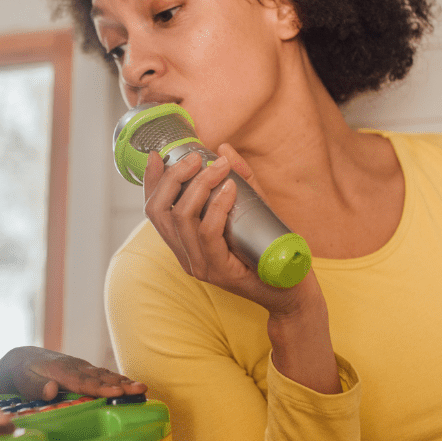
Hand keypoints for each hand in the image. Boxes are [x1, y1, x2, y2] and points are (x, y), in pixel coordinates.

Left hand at [0, 346, 146, 399]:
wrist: (21, 359)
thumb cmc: (21, 372)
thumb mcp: (22, 379)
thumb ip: (35, 386)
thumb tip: (52, 390)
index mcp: (61, 371)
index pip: (84, 382)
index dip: (101, 388)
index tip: (118, 393)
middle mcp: (75, 367)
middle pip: (101, 377)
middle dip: (122, 384)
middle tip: (141, 389)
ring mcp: (81, 368)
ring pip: (105, 374)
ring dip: (124, 381)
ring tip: (143, 388)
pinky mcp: (84, 371)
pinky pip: (103, 375)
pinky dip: (119, 380)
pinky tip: (131, 386)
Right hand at [142, 145, 307, 315]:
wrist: (290, 291)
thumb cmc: (268, 251)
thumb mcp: (252, 210)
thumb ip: (240, 180)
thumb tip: (224, 149)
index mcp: (184, 244)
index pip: (155, 211)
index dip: (151, 182)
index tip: (158, 155)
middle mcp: (185, 256)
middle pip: (159, 212)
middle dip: (173, 177)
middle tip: (196, 157)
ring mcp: (200, 266)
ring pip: (182, 218)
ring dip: (199, 185)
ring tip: (218, 167)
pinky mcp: (219, 271)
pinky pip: (208, 232)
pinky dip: (217, 206)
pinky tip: (229, 188)